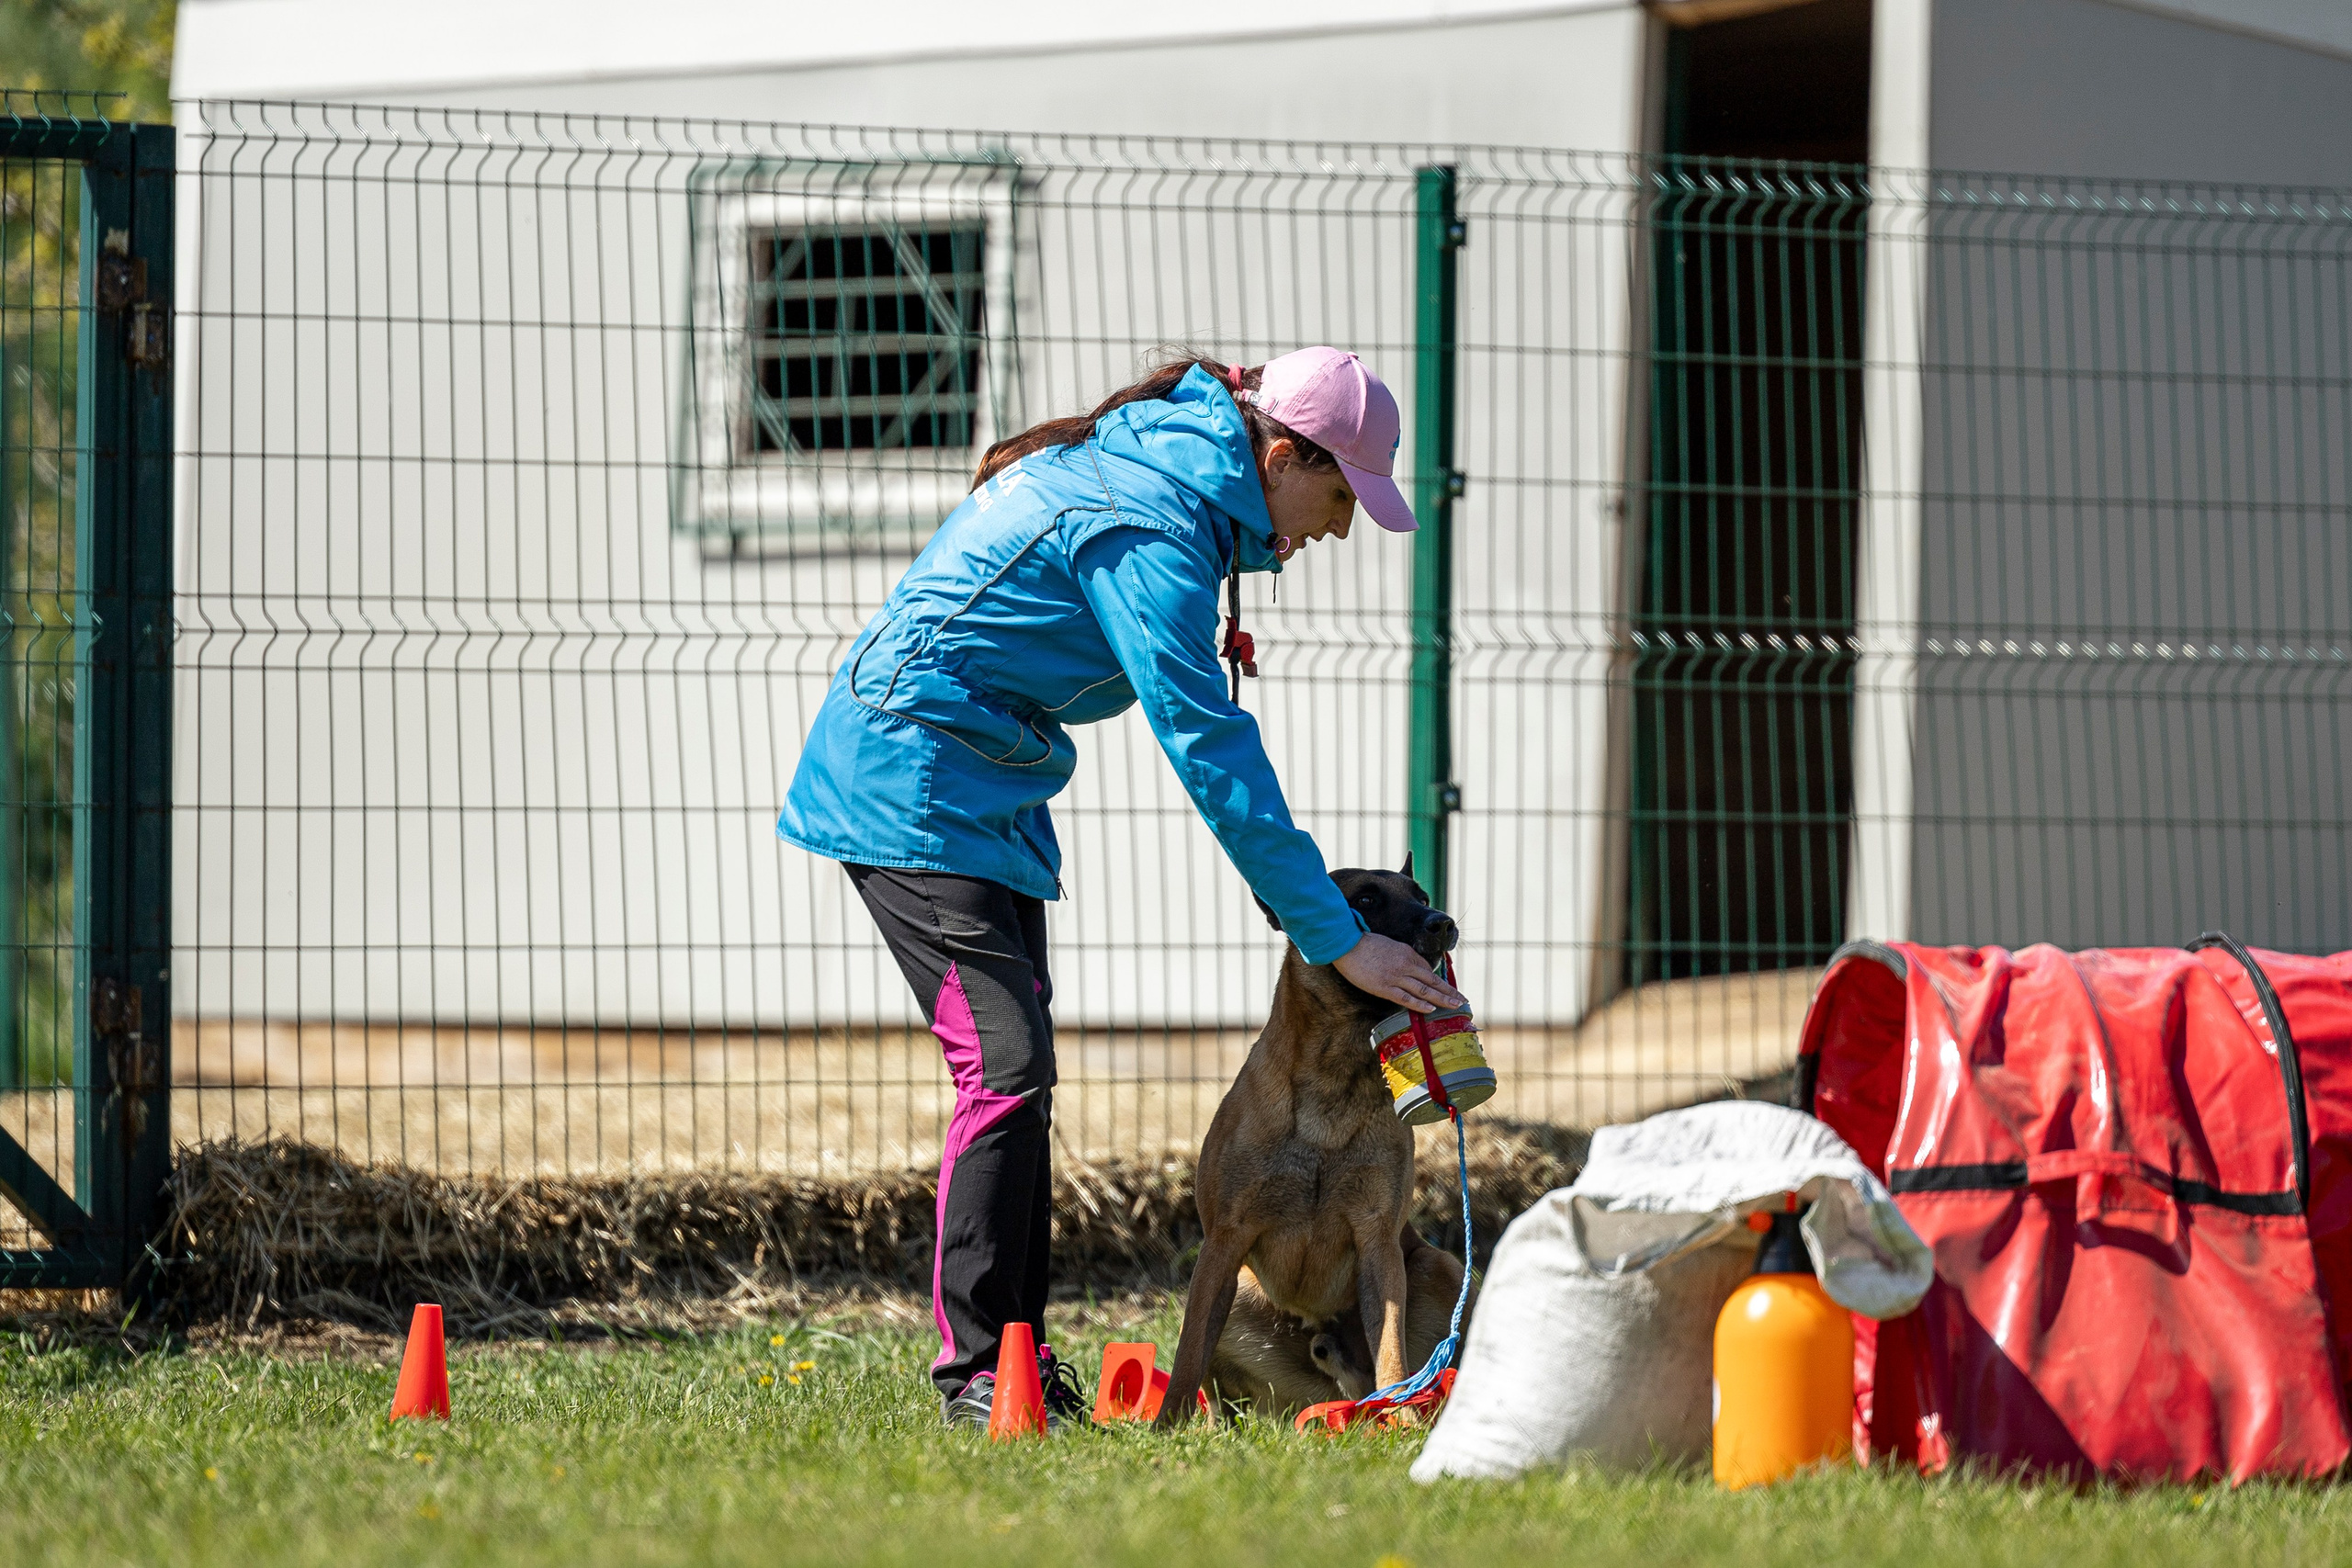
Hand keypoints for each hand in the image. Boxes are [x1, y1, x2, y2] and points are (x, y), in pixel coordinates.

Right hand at [1331, 933, 1465, 1014]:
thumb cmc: (1364, 943)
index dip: (1439, 981)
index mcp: (1407, 953)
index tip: (1448, 988)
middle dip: (1449, 991)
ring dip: (1442, 999)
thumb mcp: (1389, 945)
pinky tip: (1432, 1009)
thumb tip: (1410, 968)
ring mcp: (1396, 977)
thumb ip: (1401, 956)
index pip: (1427, 969)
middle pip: (1432, 981)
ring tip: (1455, 1005)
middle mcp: (1405, 965)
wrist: (1346, 944)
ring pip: (1424, 990)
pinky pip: (1406, 998)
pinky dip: (1420, 1004)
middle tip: (1462, 999)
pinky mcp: (1384, 987)